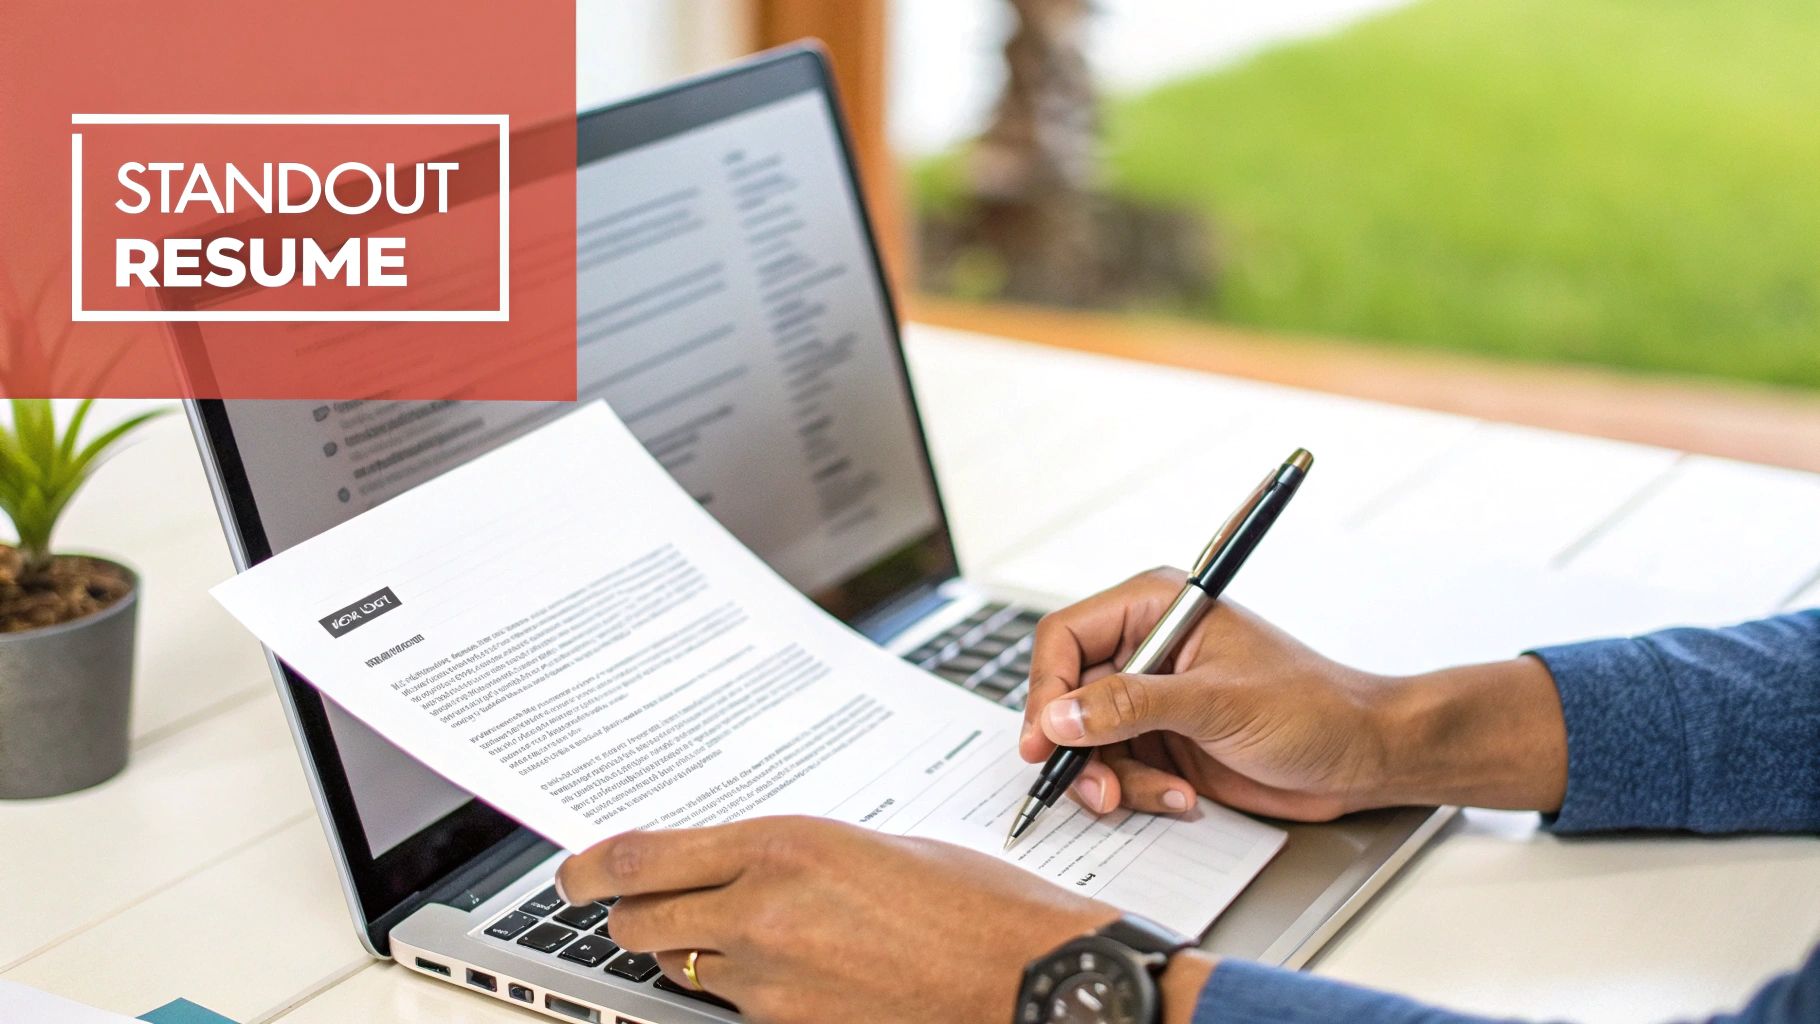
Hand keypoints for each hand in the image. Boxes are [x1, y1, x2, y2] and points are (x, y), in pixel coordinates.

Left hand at [557, 816, 1123, 1023]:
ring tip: (740, 939)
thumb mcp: (873, 846)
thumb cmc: (973, 904)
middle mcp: (762, 911)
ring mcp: (774, 982)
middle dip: (636, 915)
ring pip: (680, 968)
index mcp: (783, 845)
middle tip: (647, 907)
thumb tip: (736, 866)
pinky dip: (739, 989)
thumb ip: (788, 855)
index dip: (586, 870)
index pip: (641, 859)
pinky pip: (733, 1006)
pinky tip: (785, 973)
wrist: (1025, 977)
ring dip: (689, 954)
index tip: (572, 873)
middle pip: (641, 922)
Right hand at [1020, 569, 1568, 818]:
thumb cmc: (1313, 707)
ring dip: (1114, 777)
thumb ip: (1132, 705)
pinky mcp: (1163, 738)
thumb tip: (1061, 715)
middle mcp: (1145, 647)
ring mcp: (1152, 696)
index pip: (1066, 638)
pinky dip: (1139, 791)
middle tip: (1096, 788)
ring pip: (1087, 741)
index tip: (1044, 740)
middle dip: (1078, 748)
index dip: (1046, 690)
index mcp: (1156, 607)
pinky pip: (1118, 769)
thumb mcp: (1217, 703)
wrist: (1362, 756)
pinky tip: (1180, 796)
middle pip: (1067, 695)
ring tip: (1160, 794)